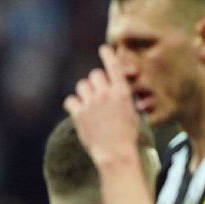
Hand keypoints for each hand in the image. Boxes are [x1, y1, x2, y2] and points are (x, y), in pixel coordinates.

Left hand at [63, 44, 141, 167]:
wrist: (115, 153)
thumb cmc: (128, 135)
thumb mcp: (133, 112)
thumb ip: (125, 96)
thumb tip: (119, 87)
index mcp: (122, 91)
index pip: (113, 65)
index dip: (108, 55)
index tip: (104, 49)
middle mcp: (105, 93)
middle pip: (94, 74)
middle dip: (96, 82)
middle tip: (98, 93)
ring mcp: (91, 103)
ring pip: (82, 85)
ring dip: (85, 92)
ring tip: (89, 104)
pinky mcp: (78, 114)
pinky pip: (70, 100)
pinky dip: (73, 105)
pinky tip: (78, 111)